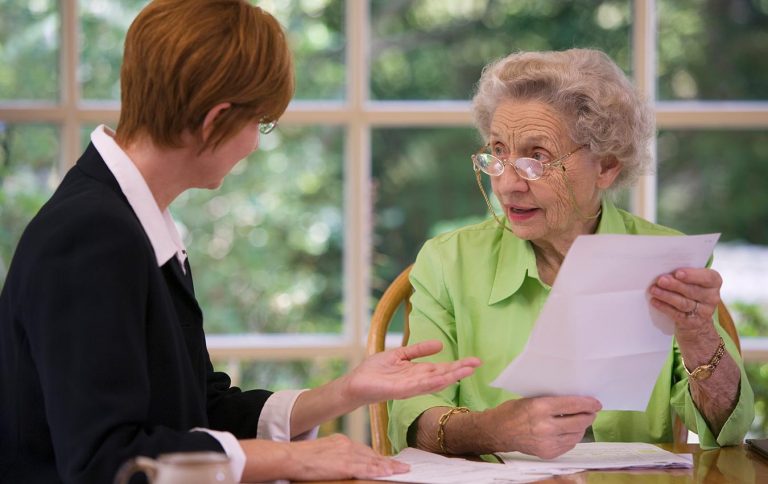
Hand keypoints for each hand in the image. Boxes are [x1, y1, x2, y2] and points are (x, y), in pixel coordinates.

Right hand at [284, 434, 408, 480]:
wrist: (290, 457)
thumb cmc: (300, 458)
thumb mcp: (321, 453)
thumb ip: (334, 457)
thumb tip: (342, 465)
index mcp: (340, 441)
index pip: (364, 450)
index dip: (378, 457)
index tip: (389, 461)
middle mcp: (346, 444)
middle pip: (371, 454)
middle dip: (387, 462)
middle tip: (402, 466)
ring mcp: (346, 454)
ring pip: (373, 461)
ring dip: (389, 466)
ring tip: (403, 470)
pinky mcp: (344, 464)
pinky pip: (367, 468)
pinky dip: (380, 470)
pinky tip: (390, 472)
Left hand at [343, 340, 480, 405]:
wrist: (356, 382)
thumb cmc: (375, 370)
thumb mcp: (400, 354)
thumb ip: (418, 350)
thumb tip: (440, 344)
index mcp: (418, 372)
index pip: (443, 369)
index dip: (459, 365)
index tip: (475, 361)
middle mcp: (418, 381)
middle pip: (443, 375)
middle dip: (460, 370)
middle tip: (478, 364)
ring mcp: (411, 387)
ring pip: (435, 382)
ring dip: (451, 376)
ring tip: (467, 370)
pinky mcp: (400, 391)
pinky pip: (418, 386)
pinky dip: (431, 382)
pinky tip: (443, 378)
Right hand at [485, 396, 600, 458]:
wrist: (498, 431)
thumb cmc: (514, 411)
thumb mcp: (532, 399)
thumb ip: (553, 401)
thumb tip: (575, 402)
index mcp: (541, 408)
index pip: (572, 405)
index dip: (588, 403)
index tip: (596, 403)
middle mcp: (546, 426)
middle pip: (579, 421)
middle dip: (589, 415)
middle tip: (591, 411)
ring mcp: (547, 442)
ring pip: (576, 435)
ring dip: (582, 427)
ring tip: (581, 420)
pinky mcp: (548, 453)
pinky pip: (569, 445)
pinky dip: (572, 437)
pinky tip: (570, 431)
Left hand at [649, 267, 721, 334]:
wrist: (696, 322)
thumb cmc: (692, 294)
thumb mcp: (692, 282)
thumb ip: (684, 276)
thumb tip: (666, 272)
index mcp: (713, 283)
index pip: (708, 277)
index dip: (692, 275)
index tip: (677, 273)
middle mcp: (711, 297)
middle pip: (692, 291)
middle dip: (675, 285)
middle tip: (661, 280)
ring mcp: (703, 312)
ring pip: (684, 303)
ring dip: (667, 296)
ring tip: (654, 290)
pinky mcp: (692, 323)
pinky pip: (677, 314)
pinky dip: (664, 307)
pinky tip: (655, 301)